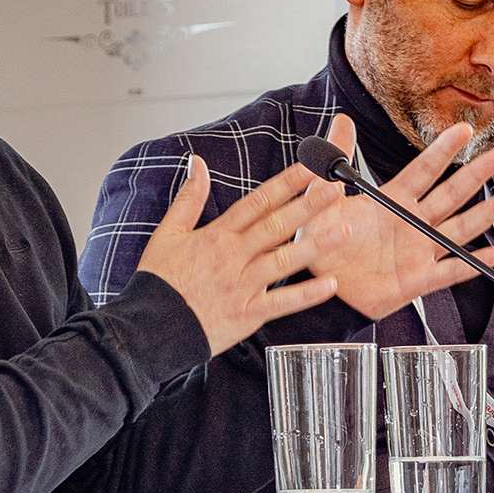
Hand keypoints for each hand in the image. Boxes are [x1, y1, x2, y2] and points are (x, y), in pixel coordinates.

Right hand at [138, 156, 348, 355]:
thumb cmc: (159, 283)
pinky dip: (307, 295)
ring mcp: (242, 286)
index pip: (257, 202)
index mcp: (217, 235)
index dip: (285, 183)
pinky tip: (330, 284)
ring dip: (316, 245)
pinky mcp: (247, 314)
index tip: (309, 168)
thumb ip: (188, 198)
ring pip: (285, 260)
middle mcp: (233, 257)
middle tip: (336, 188)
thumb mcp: (167, 233)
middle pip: (277, 225)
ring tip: (344, 230)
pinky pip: (282, 303)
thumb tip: (196, 164)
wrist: (149, 327)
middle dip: (308, 205)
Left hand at [292, 115, 493, 321]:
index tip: (464, 130)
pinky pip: (448, 272)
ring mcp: (417, 250)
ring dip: (484, 215)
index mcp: (392, 200)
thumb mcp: (324, 198)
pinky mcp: (416, 279)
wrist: (317, 285)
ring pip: (458, 229)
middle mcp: (411, 222)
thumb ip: (336, 160)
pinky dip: (470, 265)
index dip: (443, 150)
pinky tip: (493, 256)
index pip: (423, 170)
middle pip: (450, 194)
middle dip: (475, 175)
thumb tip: (341, 122)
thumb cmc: (323, 241)